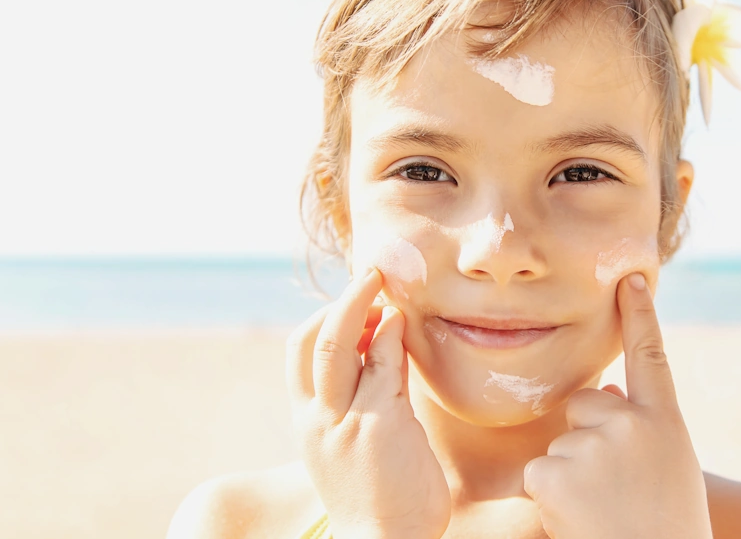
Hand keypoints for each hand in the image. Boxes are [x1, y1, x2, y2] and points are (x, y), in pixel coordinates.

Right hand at [285, 268, 450, 538]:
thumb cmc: (378, 502)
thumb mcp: (355, 449)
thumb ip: (360, 406)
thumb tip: (380, 359)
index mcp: (308, 424)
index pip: (299, 356)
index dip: (322, 319)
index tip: (355, 303)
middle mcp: (319, 418)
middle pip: (312, 340)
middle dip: (341, 300)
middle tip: (370, 275)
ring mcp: (347, 419)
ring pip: (340, 343)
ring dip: (363, 303)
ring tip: (383, 282)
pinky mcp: (382, 423)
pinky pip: (385, 364)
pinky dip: (393, 335)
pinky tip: (404, 321)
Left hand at [524, 273, 711, 538]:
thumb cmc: (667, 527)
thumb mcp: (669, 470)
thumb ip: (641, 428)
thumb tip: (609, 394)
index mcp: (664, 422)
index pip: (650, 355)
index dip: (639, 314)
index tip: (631, 278)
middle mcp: (630, 423)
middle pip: (584, 406)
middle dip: (587, 439)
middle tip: (613, 491)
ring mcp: (591, 446)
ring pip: (560, 445)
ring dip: (570, 478)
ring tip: (603, 513)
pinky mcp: (555, 473)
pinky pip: (540, 474)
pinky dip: (552, 500)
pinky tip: (580, 521)